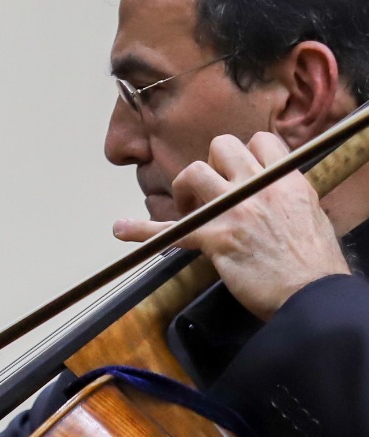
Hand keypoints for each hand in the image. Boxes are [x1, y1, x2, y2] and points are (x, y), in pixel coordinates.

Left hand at [113, 132, 348, 320]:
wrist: (312, 295)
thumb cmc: (315, 265)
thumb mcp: (311, 218)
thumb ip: (285, 200)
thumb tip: (269, 200)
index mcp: (287, 181)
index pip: (260, 142)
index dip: (244, 155)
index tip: (238, 172)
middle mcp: (259, 188)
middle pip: (222, 146)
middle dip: (211, 165)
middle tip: (211, 192)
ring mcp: (234, 211)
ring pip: (193, 173)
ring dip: (185, 190)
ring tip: (188, 210)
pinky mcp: (214, 238)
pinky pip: (170, 229)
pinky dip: (141, 230)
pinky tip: (121, 229)